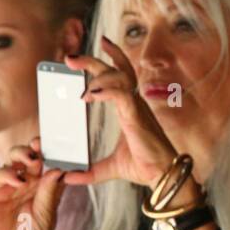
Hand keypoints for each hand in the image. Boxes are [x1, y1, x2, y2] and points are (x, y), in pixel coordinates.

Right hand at [0, 136, 65, 229]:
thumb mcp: (46, 217)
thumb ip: (49, 193)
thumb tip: (58, 170)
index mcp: (45, 189)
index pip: (49, 164)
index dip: (52, 153)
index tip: (56, 145)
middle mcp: (29, 184)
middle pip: (30, 156)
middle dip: (34, 148)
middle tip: (39, 147)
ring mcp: (11, 187)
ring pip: (13, 160)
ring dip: (21, 155)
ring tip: (30, 162)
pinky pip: (0, 175)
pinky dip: (8, 173)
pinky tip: (17, 182)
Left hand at [62, 37, 178, 189]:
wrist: (162, 177)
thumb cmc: (144, 167)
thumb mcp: (109, 168)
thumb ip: (88, 171)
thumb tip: (67, 177)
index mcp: (128, 108)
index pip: (119, 75)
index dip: (109, 58)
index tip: (90, 52)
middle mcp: (134, 103)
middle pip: (115, 69)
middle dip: (92, 60)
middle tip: (69, 57)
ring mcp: (136, 108)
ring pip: (119, 76)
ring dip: (97, 73)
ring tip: (79, 80)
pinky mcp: (137, 117)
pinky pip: (121, 94)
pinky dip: (105, 91)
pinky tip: (90, 95)